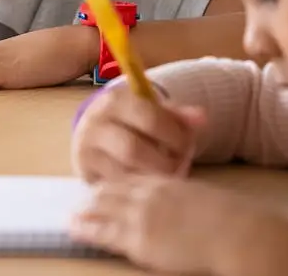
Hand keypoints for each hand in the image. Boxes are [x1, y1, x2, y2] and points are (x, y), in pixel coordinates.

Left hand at [70, 176, 287, 275]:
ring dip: (86, 211)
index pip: (131, 179)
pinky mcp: (140, 239)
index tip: (102, 188)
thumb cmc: (232, 219)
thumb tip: (181, 207)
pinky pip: (105, 232)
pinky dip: (87, 229)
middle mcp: (150, 194)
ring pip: (103, 208)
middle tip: (80, 201)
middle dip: (94, 196)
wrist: (238, 232)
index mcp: (167, 182)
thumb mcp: (203, 198)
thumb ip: (185, 198)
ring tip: (71, 215)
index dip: (114, 184)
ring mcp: (143, 216)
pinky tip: (74, 228)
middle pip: (112, 191)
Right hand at [71, 84, 205, 182]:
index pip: (150, 118)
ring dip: (153, 178)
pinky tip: (152, 185)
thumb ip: (177, 115)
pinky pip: (117, 187)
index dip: (174, 135)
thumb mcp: (152, 109)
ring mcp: (87, 150)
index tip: (187, 144)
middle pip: (134, 150)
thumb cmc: (132, 120)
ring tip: (169, 175)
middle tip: (179, 165)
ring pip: (124, 172)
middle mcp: (95, 123)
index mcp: (115, 100)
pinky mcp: (85, 173)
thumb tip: (202, 118)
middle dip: (163, 162)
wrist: (96, 132)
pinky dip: (139, 188)